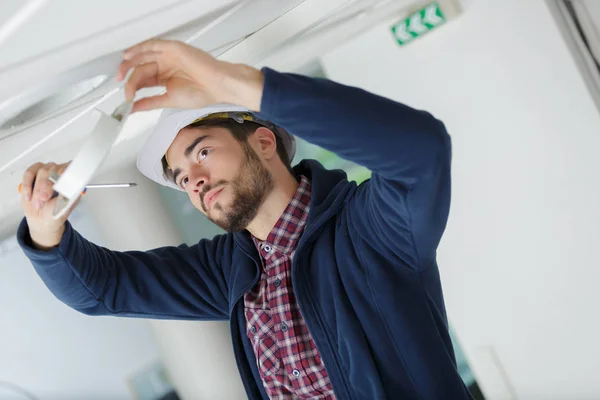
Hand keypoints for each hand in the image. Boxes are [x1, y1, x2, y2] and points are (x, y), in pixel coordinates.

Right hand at [20, 162, 74, 249]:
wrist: (42, 217)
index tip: (60, 180)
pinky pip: (29, 174)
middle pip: (54, 170)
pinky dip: (27, 186)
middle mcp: (60, 171)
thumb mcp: (65, 206)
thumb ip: (68, 196)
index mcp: (72, 178)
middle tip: (44, 198)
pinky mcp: (33, 173)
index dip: (65, 173)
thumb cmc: (56, 211)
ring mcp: (46, 170)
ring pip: (42, 171)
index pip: (71, 169)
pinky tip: (28, 197)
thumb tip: (70, 188)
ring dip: (37, 189)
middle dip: (47, 185)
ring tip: (37, 203)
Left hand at [116, 39, 263, 112]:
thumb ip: (150, 102)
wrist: (217, 86)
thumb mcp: (169, 100)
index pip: (143, 79)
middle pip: (141, 67)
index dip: (132, 86)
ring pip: (144, 55)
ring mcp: (168, 56)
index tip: (126, 97)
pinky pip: (153, 45)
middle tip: (123, 86)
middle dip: (129, 77)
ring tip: (122, 73)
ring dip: (130, 63)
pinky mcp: (173, 48)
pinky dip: (140, 48)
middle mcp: (165, 65)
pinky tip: (130, 55)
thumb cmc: (202, 93)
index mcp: (165, 77)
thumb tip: (133, 108)